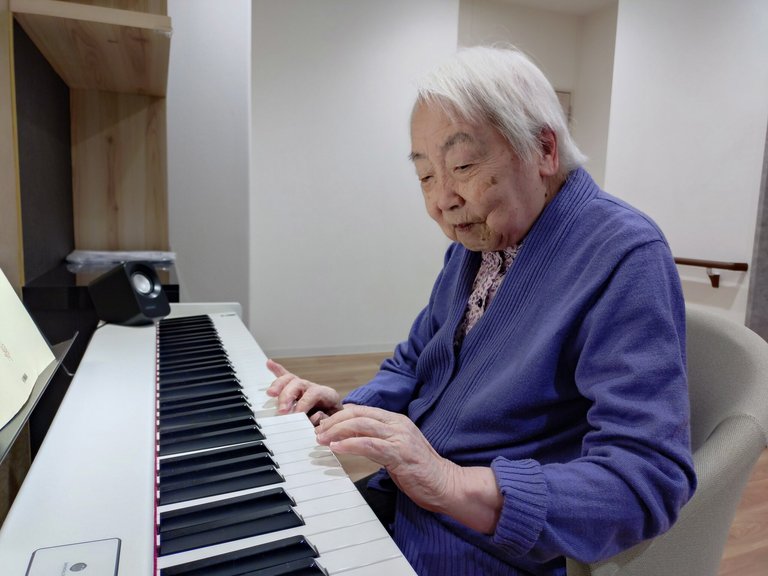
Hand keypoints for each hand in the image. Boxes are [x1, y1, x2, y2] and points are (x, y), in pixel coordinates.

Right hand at [265, 359, 342, 424]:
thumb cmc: (333, 420)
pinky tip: (269, 363)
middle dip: (287, 395)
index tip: (295, 414)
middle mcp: (313, 388)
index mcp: (326, 395)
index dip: (303, 403)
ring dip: (278, 385)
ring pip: (289, 380)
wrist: (336, 418)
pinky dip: (277, 370)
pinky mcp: (295, 389)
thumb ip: (324, 420)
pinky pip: (285, 377)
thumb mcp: (333, 422)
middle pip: (298, 384)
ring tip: (271, 393)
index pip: (313, 393)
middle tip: (282, 409)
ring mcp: (304, 387)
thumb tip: (315, 416)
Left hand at [315, 404, 502, 532]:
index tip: (324, 425)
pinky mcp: (399, 453)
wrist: (446, 484)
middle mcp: (397, 424)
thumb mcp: (397, 449)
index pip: (362, 410)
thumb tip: (354, 438)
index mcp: (396, 420)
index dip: (340, 416)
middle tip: (318, 432)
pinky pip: (369, 444)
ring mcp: (399, 437)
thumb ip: (379, 440)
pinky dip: (349, 444)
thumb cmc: (421, 470)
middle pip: (358, 414)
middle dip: (334, 421)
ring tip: (322, 439)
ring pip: (361, 425)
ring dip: (337, 431)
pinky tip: (337, 447)